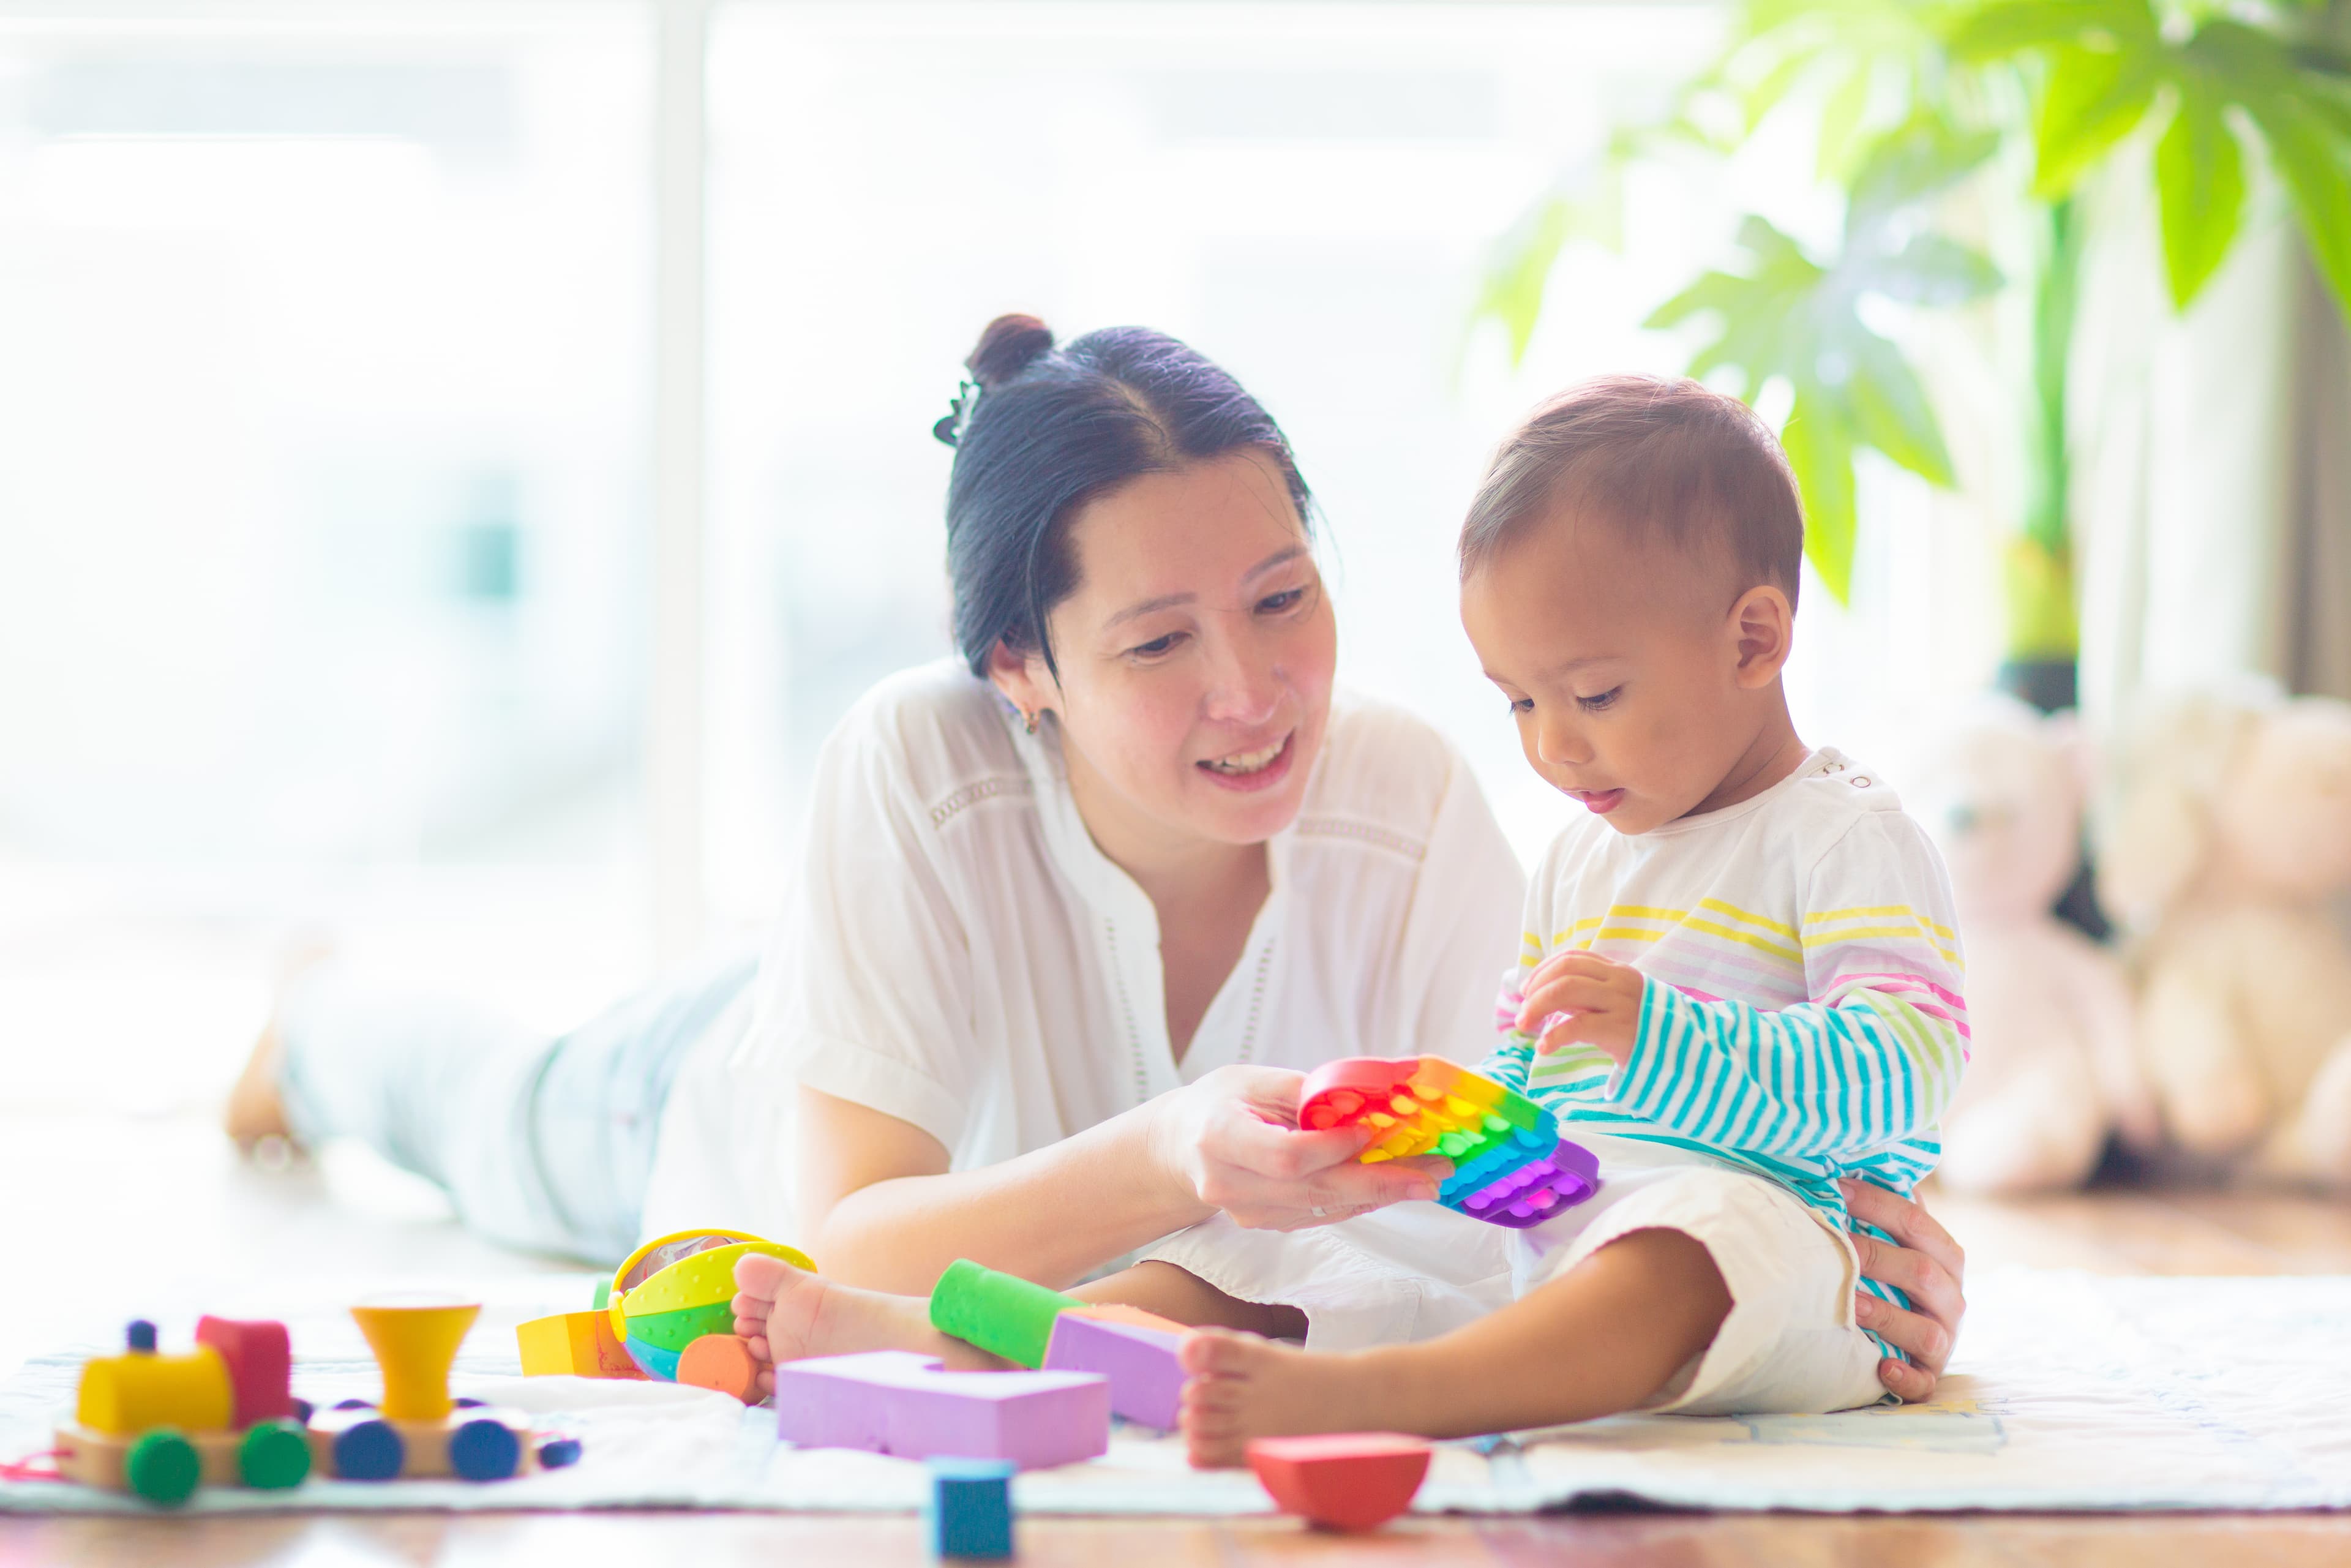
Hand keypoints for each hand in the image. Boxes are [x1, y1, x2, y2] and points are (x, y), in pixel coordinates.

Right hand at [1148, 1064, 1451, 1231]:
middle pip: (1316, 1191)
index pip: (1287, 1156)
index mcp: (1220, 1139)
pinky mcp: (1267, 1225)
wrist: (1179, 1150)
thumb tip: (1366, 1099)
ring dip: (1381, 1193)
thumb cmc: (1218, 1104)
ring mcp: (1248, 1213)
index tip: (1375, 1132)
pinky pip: (1323, 1215)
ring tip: (1428, 1175)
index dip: (1334, 1149)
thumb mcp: (1251, 1080)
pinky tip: (1393, 1184)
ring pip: (1326, 1208)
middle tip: (1433, 1172)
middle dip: (1381, 1182)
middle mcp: (1230, 1185)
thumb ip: (1303, 1092)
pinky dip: (1361, 1199)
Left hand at [1514, 950, 1645, 1062]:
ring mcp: (1620, 1003)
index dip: (1543, 969)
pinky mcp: (1619, 1029)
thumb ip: (1590, 995)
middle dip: (1535, 988)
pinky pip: (1577, 1026)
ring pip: (1567, 990)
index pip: (1573, 957)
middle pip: (1565, 970)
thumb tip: (1546, 997)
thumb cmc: (1645, 1030)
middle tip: (1522, 1012)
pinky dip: (1554, 1035)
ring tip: (1525, 1026)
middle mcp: (1618, 981)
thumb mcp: (1619, 1003)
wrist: (1684, 1053)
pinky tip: (1544, 1047)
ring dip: (1537, 1006)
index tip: (1526, 989)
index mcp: (1617, 971)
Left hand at [1842, 1177, 1966, 1401]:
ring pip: (1927, 1329)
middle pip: (1923, 1272)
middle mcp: (1950, 1297)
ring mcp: (1943, 1338)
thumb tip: (1842, 1158)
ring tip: (1846, 1303)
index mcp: (1943, 1256)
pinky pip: (1924, 1382)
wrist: (1895, 1334)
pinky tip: (1880, 1366)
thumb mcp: (1887, 1238)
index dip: (1879, 1204)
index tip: (1836, 1189)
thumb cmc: (1881, 1272)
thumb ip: (1877, 1207)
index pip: (1917, 1222)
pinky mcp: (1928, 1374)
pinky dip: (1904, 1376)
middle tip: (1833, 1245)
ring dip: (1885, 1315)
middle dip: (1876, 1257)